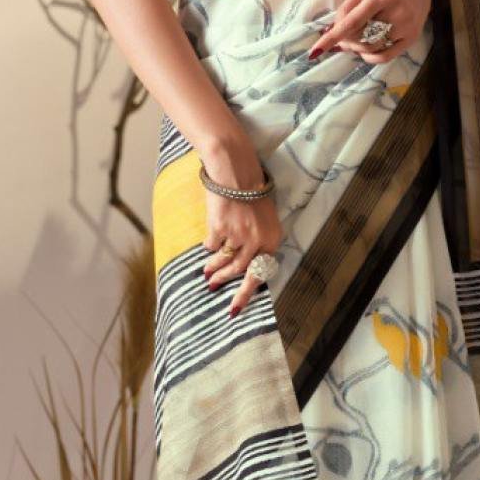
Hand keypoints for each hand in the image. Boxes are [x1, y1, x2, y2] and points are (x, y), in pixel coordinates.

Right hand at [201, 152, 284, 317]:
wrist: (235, 171)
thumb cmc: (251, 193)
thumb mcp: (264, 218)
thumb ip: (259, 241)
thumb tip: (246, 266)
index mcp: (272, 238)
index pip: (260, 272)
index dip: (246, 292)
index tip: (235, 308)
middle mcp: (257, 239)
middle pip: (240, 271)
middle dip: (226, 282)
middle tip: (214, 289)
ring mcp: (238, 235)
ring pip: (224, 261)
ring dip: (214, 269)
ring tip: (207, 274)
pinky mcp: (220, 228)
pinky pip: (212, 245)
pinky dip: (209, 247)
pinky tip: (208, 245)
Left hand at [306, 0, 431, 63]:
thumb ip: (348, 5)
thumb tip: (333, 28)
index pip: (352, 22)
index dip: (333, 37)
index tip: (316, 50)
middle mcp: (396, 12)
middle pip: (361, 37)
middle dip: (345, 40)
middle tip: (340, 37)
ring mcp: (406, 27)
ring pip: (371, 48)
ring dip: (356, 48)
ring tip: (353, 40)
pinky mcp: (412, 37)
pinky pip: (386, 56)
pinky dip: (370, 57)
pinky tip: (365, 50)